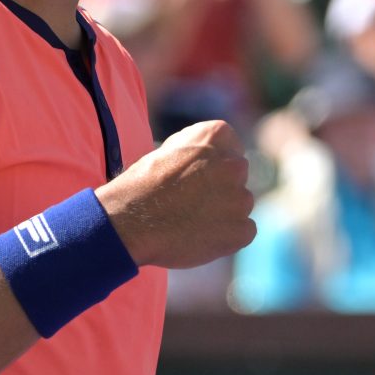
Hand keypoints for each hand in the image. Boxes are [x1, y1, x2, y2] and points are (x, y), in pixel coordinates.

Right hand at [96, 120, 255, 268]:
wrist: (130, 221)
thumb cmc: (142, 186)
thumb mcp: (170, 151)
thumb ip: (199, 152)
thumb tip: (215, 158)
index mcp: (216, 136)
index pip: (230, 147)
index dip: (214, 165)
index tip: (198, 178)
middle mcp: (235, 163)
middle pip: (237, 176)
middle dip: (221, 188)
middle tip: (192, 203)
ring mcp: (241, 198)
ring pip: (240, 205)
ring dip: (224, 213)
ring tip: (190, 221)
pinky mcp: (242, 229)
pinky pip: (244, 232)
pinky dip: (228, 238)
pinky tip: (201, 237)